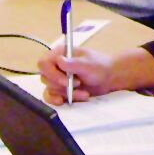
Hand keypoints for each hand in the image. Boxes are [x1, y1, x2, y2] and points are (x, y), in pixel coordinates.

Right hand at [38, 46, 153, 105]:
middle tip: (78, 84)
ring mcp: (57, 78)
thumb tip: (59, 61)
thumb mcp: (88, 64)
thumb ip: (73, 64)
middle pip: (45, 78)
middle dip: (61, 85)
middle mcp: (55, 66)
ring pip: (50, 89)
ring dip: (66, 93)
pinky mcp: (60, 90)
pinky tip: (68, 101)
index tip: (66, 81)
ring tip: (83, 93)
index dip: (51, 73)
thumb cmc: (100, 66)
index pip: (43, 63)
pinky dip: (60, 100)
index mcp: (60, 54)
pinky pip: (52, 97)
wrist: (109, 78)